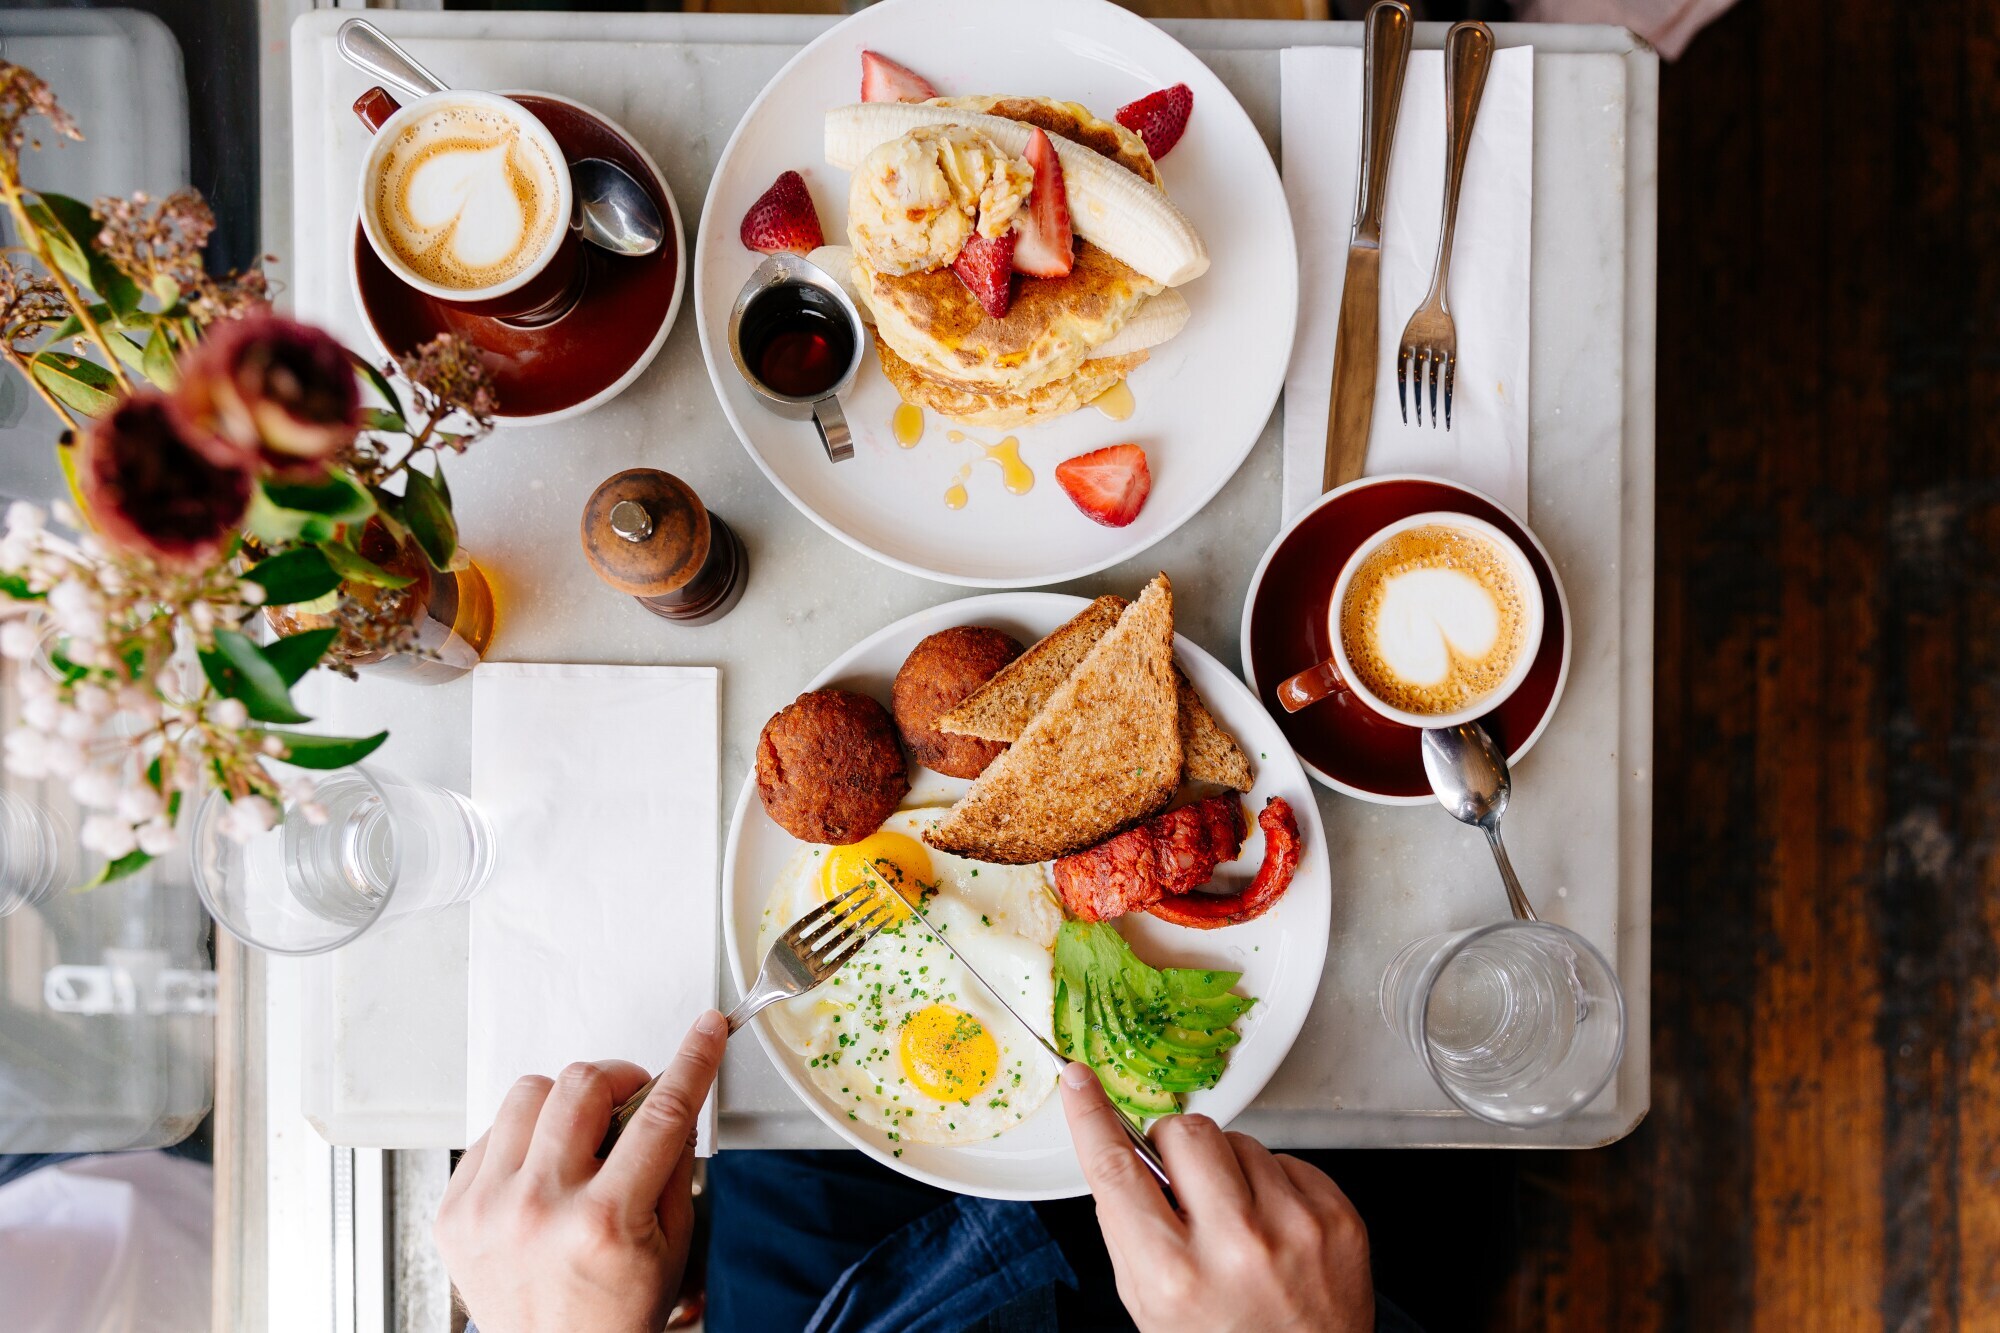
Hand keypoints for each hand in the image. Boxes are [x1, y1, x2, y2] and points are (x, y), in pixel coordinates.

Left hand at [434, 1011, 727, 1332]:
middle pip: (580, 1084)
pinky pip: (489, 1133)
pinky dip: (522, 1140)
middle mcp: (539, 1210)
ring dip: (564, 1105)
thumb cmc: (612, 1318)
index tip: (704, 1031)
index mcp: (604, 1223)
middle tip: (629, 1101)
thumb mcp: (671, 1246)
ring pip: (527, 1094)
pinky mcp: (454, 1212)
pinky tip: (540, 1172)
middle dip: (618, 1080)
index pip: (660, 1116)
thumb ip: (673, 1167)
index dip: (690, 1062)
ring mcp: (488, 1209)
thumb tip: (674, 1099)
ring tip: (577, 1140)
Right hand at [1060, 1063, 1373, 1332]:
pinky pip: (1288, 1160)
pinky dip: (1274, 1186)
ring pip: (1240, 1140)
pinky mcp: (1337, 1218)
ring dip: (1228, 1169)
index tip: (1078, 1081)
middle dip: (1175, 1148)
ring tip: (1238, 1222)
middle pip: (1186, 1133)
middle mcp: (1236, 1247)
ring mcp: (1294, 1229)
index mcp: (1174, 1275)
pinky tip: (1274, 1229)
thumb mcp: (1150, 1304)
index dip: (1090, 1117)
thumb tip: (1117, 1149)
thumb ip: (1128, 1230)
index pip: (1117, 1170)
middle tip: (1183, 1185)